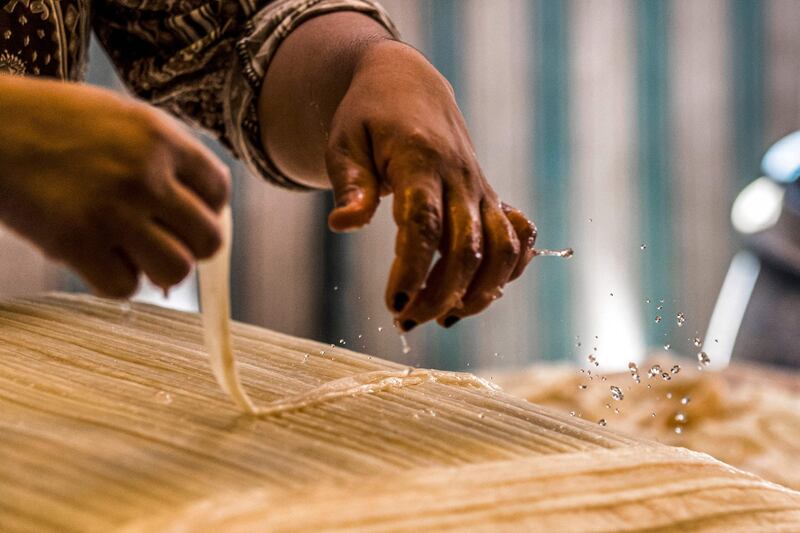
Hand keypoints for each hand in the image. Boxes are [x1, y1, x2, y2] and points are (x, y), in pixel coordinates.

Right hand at [0, 75, 229, 297]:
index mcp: (162, 138)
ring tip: (132, 250)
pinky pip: (125, 287)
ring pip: (176, 271)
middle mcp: (145, 176)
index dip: (207, 208)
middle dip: (192, 246)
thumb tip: (206, 214)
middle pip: (209, 240)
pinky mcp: (76, 243)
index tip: (183, 211)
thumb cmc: (58, 123)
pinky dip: (115, 279)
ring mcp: (112, 212)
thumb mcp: (125, 119)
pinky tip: (97, 256)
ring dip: (158, 268)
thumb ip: (168, 159)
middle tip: (164, 238)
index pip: (220, 192)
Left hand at [325, 41, 536, 329]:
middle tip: (405, 322)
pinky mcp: (490, 198)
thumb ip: (350, 185)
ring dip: (480, 293)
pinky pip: (518, 238)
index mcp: (420, 160)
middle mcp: (459, 177)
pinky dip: (509, 270)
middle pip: (466, 247)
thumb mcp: (344, 144)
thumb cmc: (367, 118)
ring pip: (501, 249)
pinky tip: (479, 294)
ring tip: (444, 318)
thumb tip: (344, 226)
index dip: (414, 270)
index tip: (395, 305)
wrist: (408, 86)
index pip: (424, 224)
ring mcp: (480, 188)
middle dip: (440, 295)